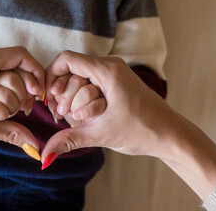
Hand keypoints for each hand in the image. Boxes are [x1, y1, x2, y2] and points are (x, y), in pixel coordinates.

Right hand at [41, 51, 215, 199]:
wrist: (171, 135)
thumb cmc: (143, 130)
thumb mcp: (101, 133)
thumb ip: (69, 139)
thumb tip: (44, 156)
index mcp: (108, 70)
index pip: (66, 59)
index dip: (51, 76)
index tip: (48, 97)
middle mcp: (110, 66)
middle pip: (71, 71)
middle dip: (63, 94)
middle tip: (62, 115)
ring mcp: (114, 74)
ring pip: (80, 79)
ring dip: (73, 99)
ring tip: (76, 119)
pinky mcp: (116, 83)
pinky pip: (91, 85)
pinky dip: (83, 99)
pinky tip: (83, 117)